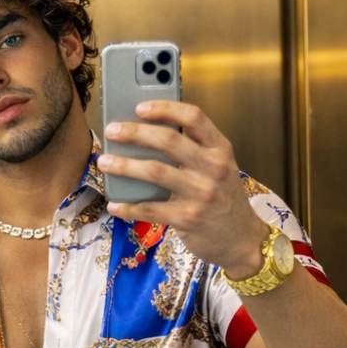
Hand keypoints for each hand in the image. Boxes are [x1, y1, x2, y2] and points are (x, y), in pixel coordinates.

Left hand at [99, 101, 269, 275]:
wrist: (242, 240)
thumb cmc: (224, 199)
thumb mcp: (221, 167)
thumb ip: (196, 149)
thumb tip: (152, 134)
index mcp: (220, 149)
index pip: (194, 117)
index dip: (164, 109)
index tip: (140, 107)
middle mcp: (213, 168)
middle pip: (168, 140)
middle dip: (134, 133)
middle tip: (112, 131)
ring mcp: (200, 194)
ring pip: (154, 172)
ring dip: (124, 166)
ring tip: (104, 162)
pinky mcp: (188, 219)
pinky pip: (151, 209)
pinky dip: (128, 206)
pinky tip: (114, 205)